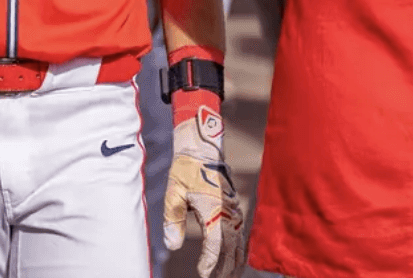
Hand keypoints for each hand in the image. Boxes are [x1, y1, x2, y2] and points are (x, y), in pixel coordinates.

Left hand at [164, 108, 245, 277]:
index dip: (211, 262)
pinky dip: (239, 248)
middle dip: (224, 268)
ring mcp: (234, 209)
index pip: (216, 244)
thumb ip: (172, 220)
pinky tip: (235, 258)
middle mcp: (228, 211)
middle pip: (231, 248)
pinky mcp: (235, 207)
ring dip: (233, 261)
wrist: (202, 147)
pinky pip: (241, 233)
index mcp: (214, 209)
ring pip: (239, 242)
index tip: (203, 274)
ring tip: (226, 275)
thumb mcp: (173, 193)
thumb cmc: (186, 168)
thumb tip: (172, 246)